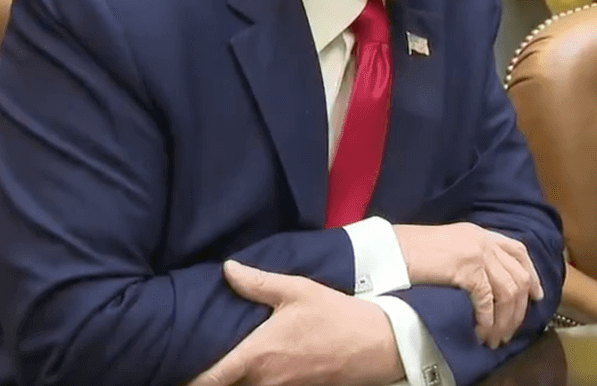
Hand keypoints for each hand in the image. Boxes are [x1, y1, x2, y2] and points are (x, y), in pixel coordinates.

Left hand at [186, 260, 401, 385]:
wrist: (376, 345)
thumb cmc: (334, 315)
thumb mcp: (298, 290)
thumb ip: (258, 282)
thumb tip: (226, 268)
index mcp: (257, 356)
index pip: (208, 379)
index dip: (187, 378)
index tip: (174, 367)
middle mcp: (263, 381)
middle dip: (211, 377)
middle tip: (201, 359)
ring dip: (235, 380)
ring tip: (229, 362)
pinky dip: (256, 382)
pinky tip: (261, 367)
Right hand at [394, 222, 542, 348]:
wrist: (390, 248)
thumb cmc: (411, 250)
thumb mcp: (448, 246)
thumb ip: (469, 256)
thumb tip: (484, 283)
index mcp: (480, 233)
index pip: (518, 250)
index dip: (532, 274)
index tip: (536, 296)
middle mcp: (484, 241)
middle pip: (518, 276)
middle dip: (519, 309)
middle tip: (509, 332)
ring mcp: (477, 253)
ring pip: (508, 291)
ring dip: (504, 320)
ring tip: (495, 339)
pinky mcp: (467, 269)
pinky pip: (488, 300)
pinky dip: (488, 319)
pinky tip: (481, 332)